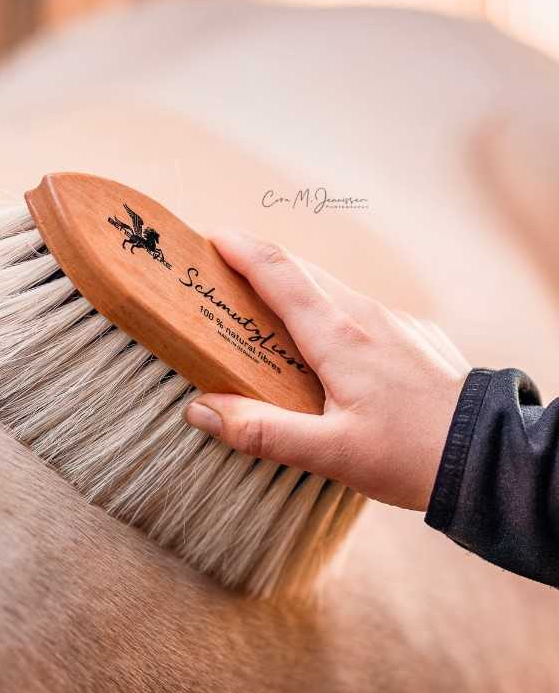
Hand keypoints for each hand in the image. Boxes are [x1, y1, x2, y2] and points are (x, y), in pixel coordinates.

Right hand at [184, 232, 470, 510]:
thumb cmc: (411, 455)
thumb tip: (202, 410)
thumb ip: (262, 432)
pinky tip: (327, 348)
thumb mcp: (331, 454)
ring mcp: (395, 321)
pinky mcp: (414, 334)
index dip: (243, 250)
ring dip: (294, 289)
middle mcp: (366, 316)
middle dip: (260, 264)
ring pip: (332, 290)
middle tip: (226, 275)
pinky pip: (360, 311)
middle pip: (302, 273)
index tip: (213, 237)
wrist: (491, 455)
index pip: (281, 274)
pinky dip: (329, 313)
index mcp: (339, 337)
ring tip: (267, 313)